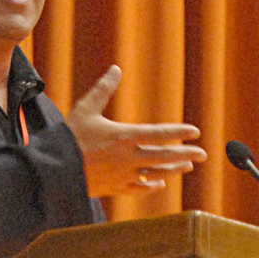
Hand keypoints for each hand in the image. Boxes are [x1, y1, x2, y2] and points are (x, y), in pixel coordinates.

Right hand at [65, 65, 206, 196]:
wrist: (54, 169)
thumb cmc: (69, 137)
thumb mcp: (85, 108)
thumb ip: (103, 89)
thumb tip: (115, 69)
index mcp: (124, 136)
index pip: (160, 133)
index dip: (179, 132)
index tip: (195, 131)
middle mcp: (129, 157)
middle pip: (165, 156)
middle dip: (186, 154)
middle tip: (204, 154)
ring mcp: (123, 175)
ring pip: (156, 173)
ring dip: (174, 169)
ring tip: (188, 166)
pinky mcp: (115, 188)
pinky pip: (139, 188)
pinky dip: (152, 185)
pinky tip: (161, 183)